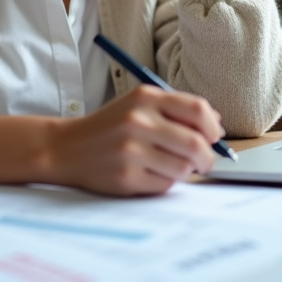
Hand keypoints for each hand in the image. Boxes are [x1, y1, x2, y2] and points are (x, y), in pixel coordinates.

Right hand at [46, 86, 223, 195]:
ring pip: (183, 167)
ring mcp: (131, 151)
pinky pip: (165, 184)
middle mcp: (138, 121)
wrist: (66, 148)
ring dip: (185, 170)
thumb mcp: (138, 104)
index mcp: (145, 97)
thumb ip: (175, 109)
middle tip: (205, 162)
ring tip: (171, 165)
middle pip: (195, 143)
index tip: (214, 137)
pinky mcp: (126, 177)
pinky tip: (152, 173)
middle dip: (208, 157)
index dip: (213, 126)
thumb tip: (216, 124)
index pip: (197, 109)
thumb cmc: (110, 126)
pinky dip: (166, 182)